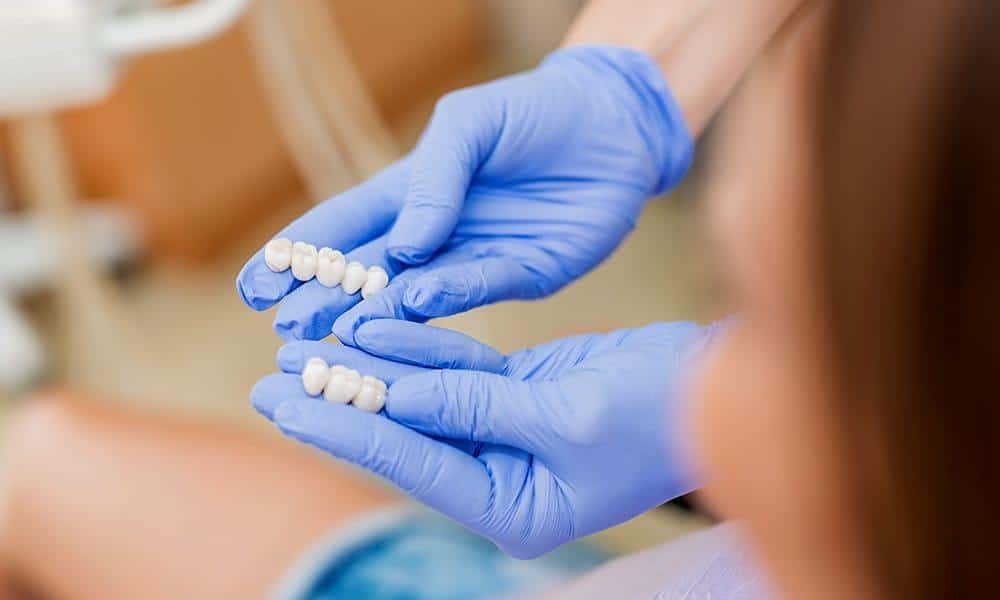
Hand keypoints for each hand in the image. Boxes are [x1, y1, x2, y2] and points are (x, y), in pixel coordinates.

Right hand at [235, 45, 693, 343]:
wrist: (614, 125)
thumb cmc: (533, 112)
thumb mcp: (469, 125)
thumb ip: (433, 178)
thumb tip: (403, 246)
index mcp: (412, 192)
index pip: (342, 227)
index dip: (297, 256)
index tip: (255, 287)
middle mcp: (436, 233)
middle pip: (368, 273)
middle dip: (326, 300)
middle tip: (288, 330)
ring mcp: (475, 258)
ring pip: (415, 294)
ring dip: (376, 314)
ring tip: (337, 332)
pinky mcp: (522, 274)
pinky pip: (478, 290)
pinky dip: (444, 300)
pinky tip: (411, 304)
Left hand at [250, 320, 718, 557]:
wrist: (718, 384)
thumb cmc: (662, 415)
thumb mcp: (569, 415)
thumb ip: (477, 405)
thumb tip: (395, 394)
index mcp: (514, 507)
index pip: (410, 461)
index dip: (342, 428)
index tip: (280, 401)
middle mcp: (502, 476)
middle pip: (402, 433)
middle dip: (338, 402)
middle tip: (271, 377)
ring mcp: (507, 434)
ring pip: (421, 396)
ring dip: (369, 367)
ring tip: (307, 343)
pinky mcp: (518, 395)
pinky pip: (455, 370)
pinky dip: (417, 346)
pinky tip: (374, 325)